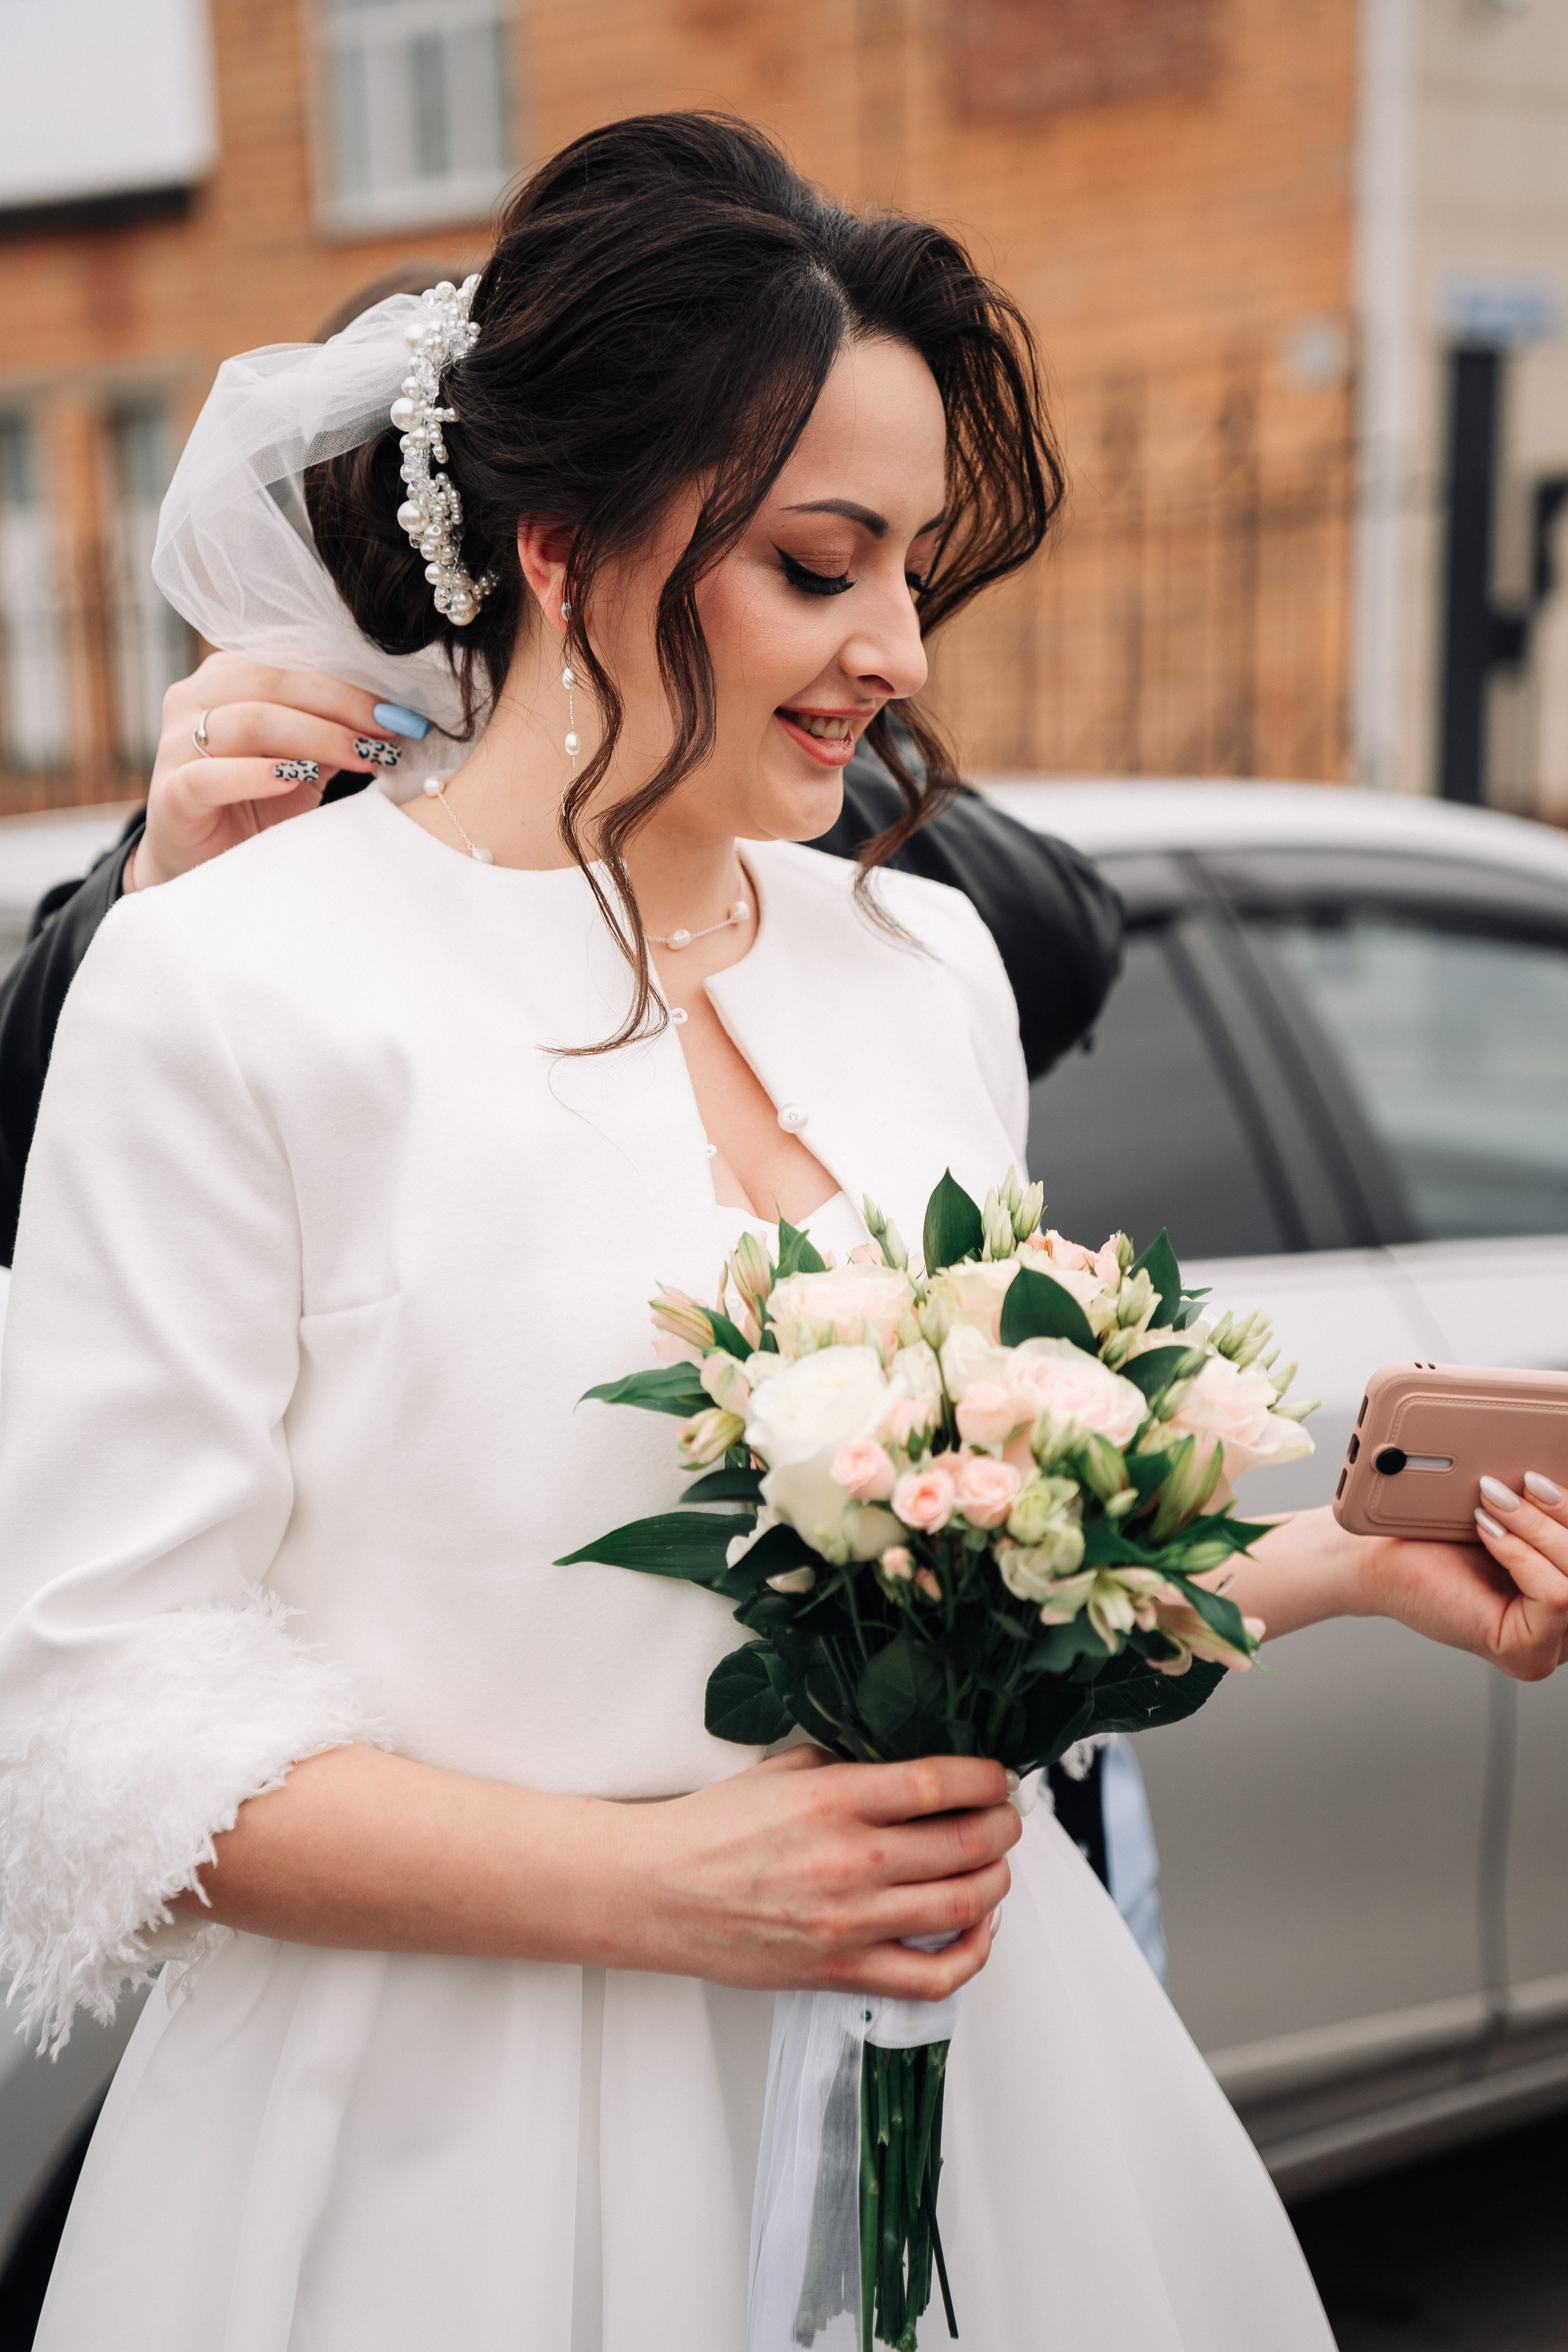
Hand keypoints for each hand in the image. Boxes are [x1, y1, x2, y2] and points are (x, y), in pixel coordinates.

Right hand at [126, 654, 417, 892]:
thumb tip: (398, 715)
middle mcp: (194, 698)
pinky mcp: (169, 794)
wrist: (205, 863)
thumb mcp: (306, 760)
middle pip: (273, 681)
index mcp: (228, 677)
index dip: (352, 681)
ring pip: (249, 721)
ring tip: (363, 756)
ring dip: (316, 737)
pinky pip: (208, 775)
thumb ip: (337, 731)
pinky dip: (253, 775)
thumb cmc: (258, 803)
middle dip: (343, 705)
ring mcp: (175, 745)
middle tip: (392, 730)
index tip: (405, 708)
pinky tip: (292, 780)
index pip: (293, 661)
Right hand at [622, 1747, 1019, 2000]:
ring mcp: (849, 1923)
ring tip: (995, 1864)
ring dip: (997, 1880)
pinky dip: (973, 1953)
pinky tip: (977, 1928)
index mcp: (833, 1799)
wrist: (657, 1892)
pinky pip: (932, 1977)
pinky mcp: (841, 1972)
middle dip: (1003, 1826)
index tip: (999, 1775)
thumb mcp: (785, 1771)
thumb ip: (851, 1764)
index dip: (986, 1777)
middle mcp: (849, 1861)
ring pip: (962, 1904)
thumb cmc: (714, 1828)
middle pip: (966, 1843)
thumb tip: (916, 1766)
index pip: (939, 1782)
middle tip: (1006, 1816)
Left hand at [1234, 1500, 1567, 1680]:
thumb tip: (1564, 1467)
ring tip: (1493, 1499)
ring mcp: (1553, 1645)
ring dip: (1538, 1528)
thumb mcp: (1507, 1513)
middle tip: (1520, 1480)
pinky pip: (1556, 1596)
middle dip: (1563, 1513)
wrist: (1375, 1559)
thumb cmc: (1434, 1536)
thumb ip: (1544, 1507)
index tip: (1544, 1476)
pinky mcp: (1527, 1652)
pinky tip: (1489, 1531)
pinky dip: (1524, 1555)